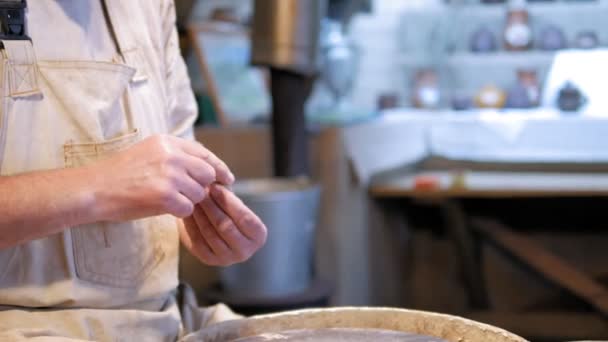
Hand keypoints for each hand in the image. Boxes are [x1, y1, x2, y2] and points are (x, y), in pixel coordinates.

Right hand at [89, 134, 233, 220]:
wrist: (95, 188)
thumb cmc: (121, 174)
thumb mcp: (149, 152)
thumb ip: (176, 156)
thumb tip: (207, 169)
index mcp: (168, 142)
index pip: (204, 154)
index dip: (219, 168)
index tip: (227, 179)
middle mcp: (172, 155)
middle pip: (207, 174)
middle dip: (201, 187)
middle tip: (186, 194)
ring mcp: (170, 175)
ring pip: (198, 194)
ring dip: (187, 201)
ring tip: (164, 199)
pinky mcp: (166, 196)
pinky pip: (188, 208)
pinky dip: (178, 212)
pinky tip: (161, 208)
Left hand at [180, 183, 267, 265]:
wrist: (222, 231)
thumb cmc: (232, 213)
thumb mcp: (237, 204)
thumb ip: (229, 196)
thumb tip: (214, 183)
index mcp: (258, 237)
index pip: (245, 218)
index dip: (229, 201)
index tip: (215, 187)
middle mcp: (245, 251)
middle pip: (226, 226)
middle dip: (211, 206)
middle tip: (199, 191)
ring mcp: (226, 258)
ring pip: (210, 233)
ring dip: (199, 213)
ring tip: (192, 198)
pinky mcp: (209, 260)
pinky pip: (197, 241)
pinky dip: (191, 224)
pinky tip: (187, 211)